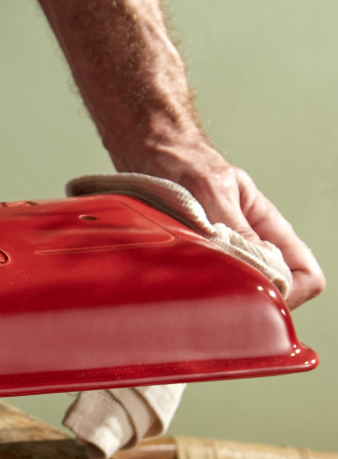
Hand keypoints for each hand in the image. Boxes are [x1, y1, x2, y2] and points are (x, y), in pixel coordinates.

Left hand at [128, 143, 324, 308]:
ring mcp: (227, 257)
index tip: (254, 295)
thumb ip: (239, 230)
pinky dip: (200, 295)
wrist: (153, 157)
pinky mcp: (200, 264)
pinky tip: (180, 288)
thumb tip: (265, 267)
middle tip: (217, 297)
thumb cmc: (186, 167)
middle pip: (275, 294)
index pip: (306, 275)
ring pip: (243, 296)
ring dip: (224, 298)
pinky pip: (211, 291)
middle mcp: (253, 246)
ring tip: (196, 288)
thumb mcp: (214, 194)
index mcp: (269, 228)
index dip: (289, 293)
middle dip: (252, 302)